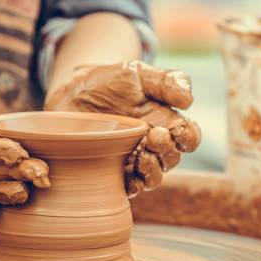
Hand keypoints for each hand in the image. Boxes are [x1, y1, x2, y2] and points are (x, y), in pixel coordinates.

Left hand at [45, 61, 199, 196]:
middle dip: (167, 149)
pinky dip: (133, 186)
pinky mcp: (112, 173)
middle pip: (172, 158)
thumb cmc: (108, 82)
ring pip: (154, 177)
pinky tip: (131, 178)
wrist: (72, 94)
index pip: (189, 137)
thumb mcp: (137, 73)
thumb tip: (189, 99)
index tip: (178, 128)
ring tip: (143, 156)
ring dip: (153, 170)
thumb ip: (165, 81)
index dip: (189, 136)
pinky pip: (129, 187)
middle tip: (154, 135)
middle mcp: (152, 145)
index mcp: (166, 122)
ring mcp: (133, 161)